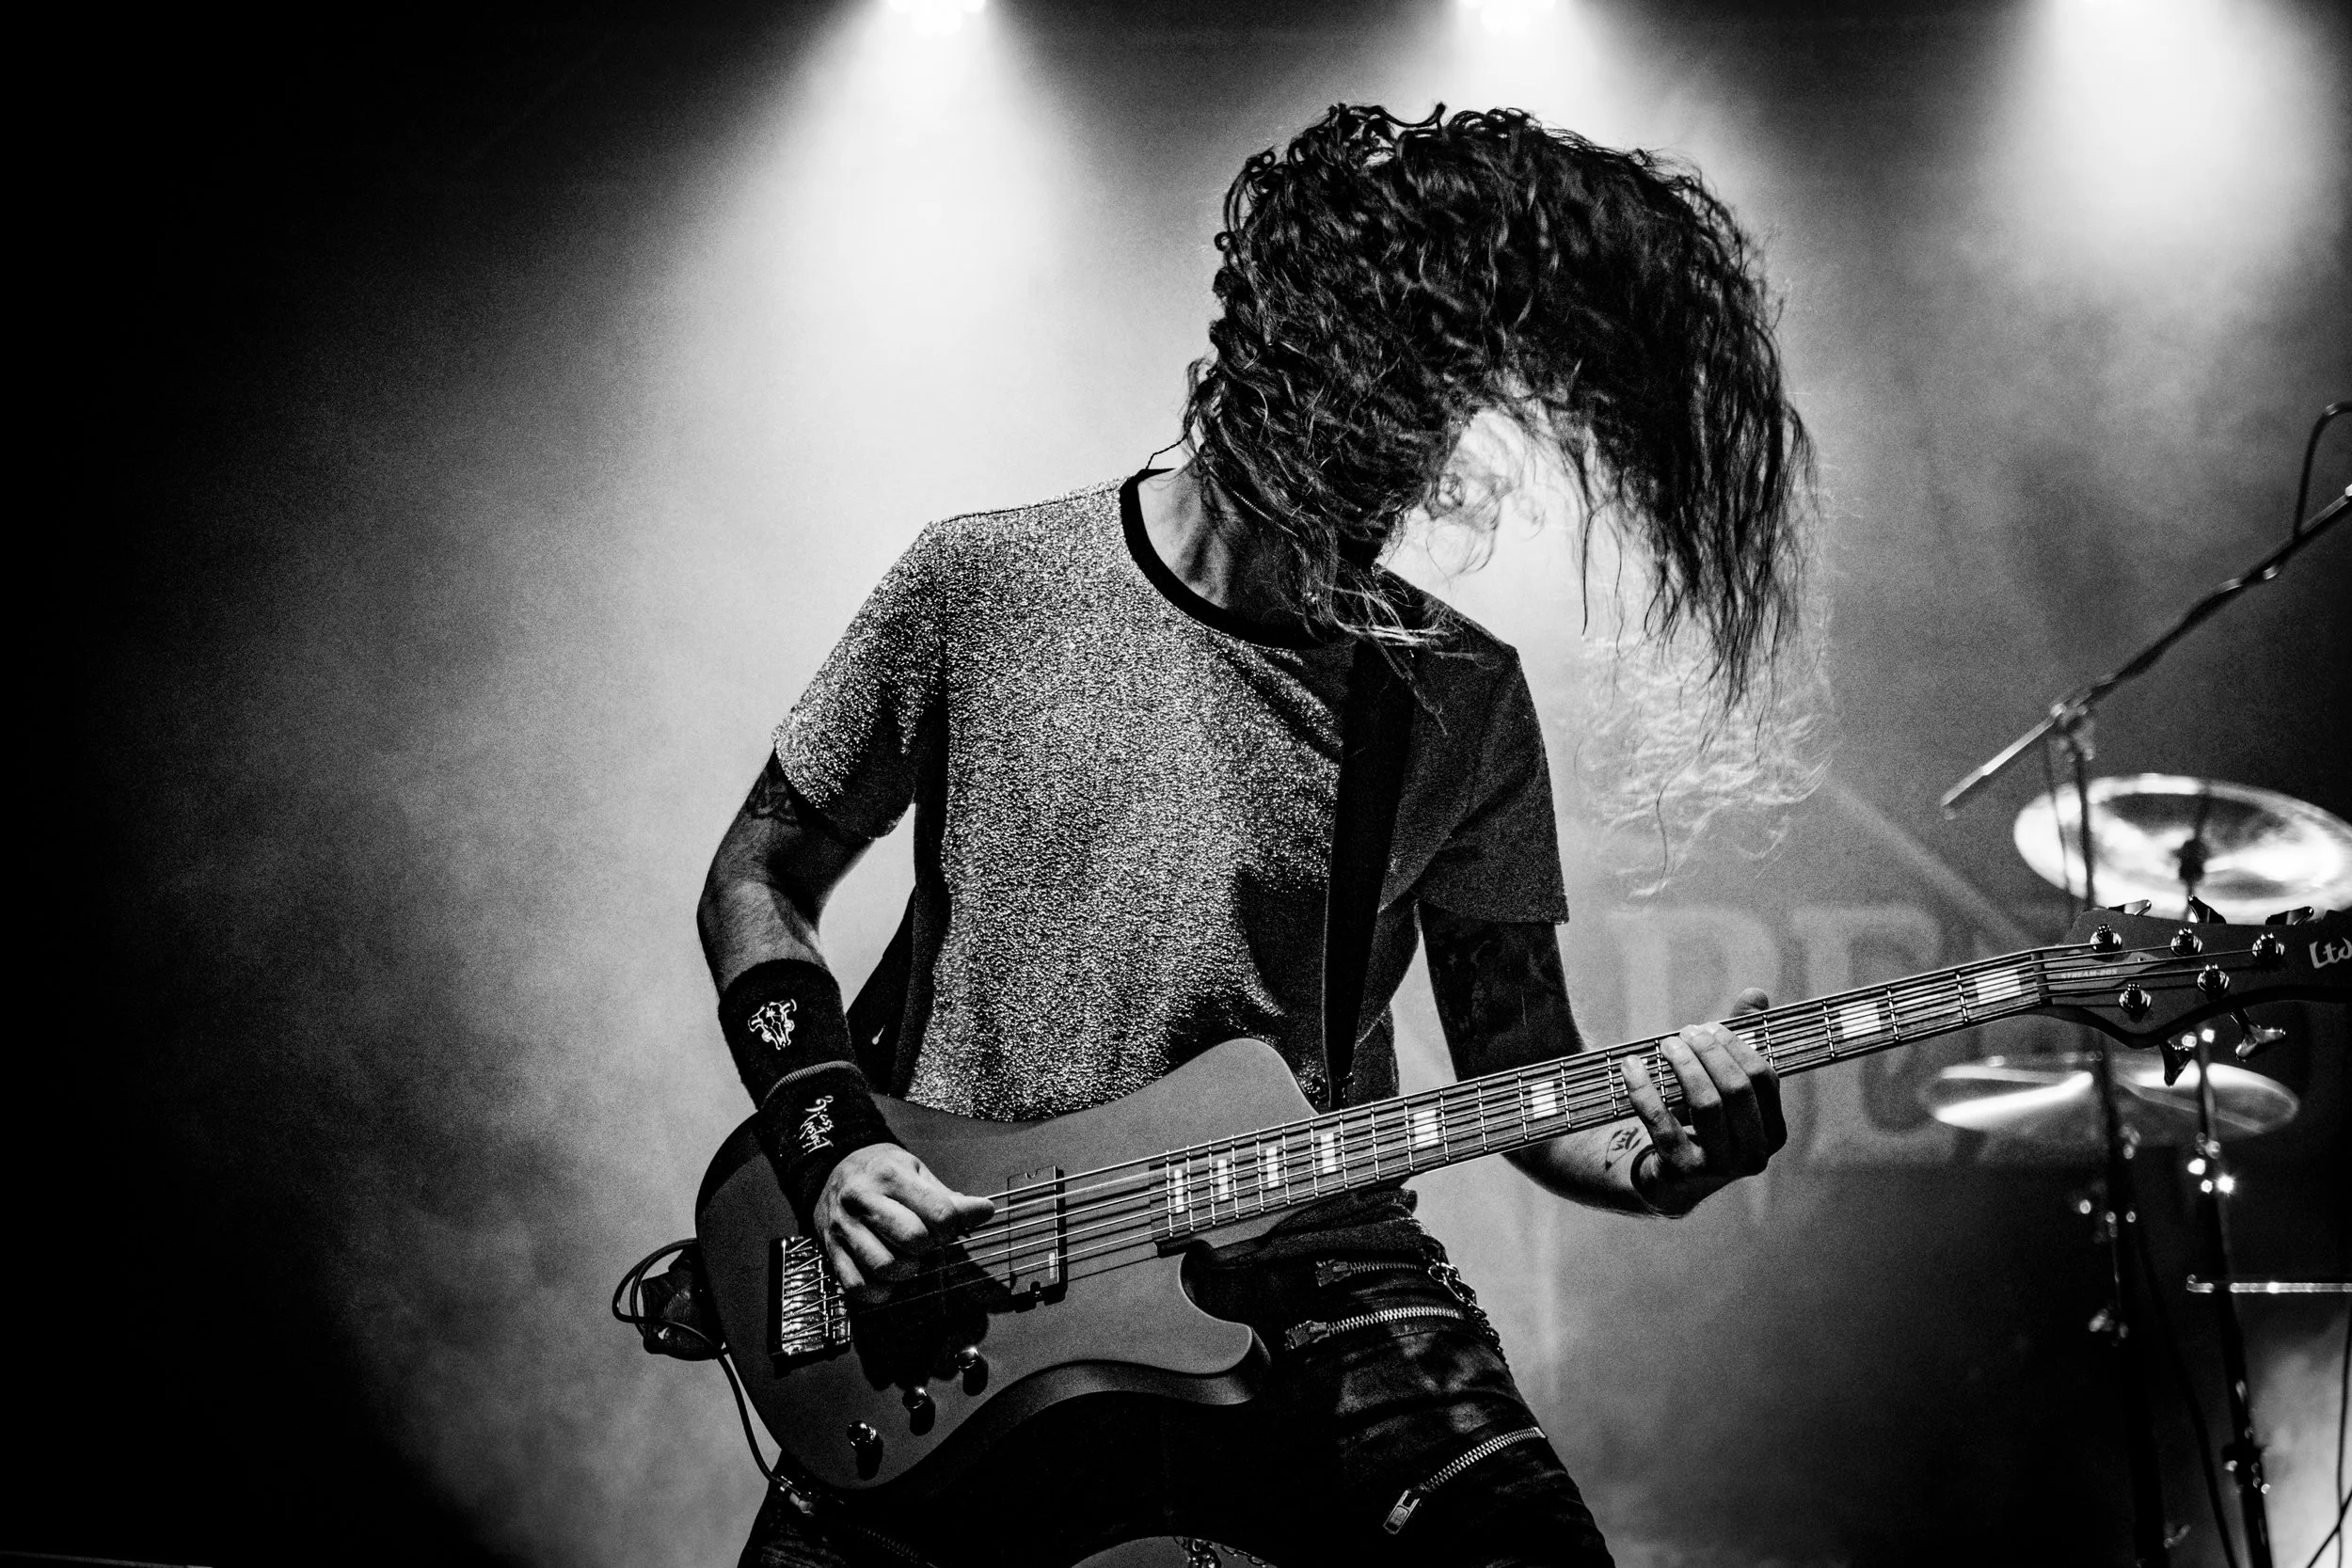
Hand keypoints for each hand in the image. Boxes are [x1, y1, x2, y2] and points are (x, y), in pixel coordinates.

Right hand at [814, 1144, 994, 1299]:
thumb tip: (985, 1211)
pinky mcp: (831, 1250)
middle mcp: (863, 1199)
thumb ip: (948, 1198)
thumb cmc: (883, 1172)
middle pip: (912, 1239)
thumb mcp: (916, 1172)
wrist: (834, 1169)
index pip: (938, 1213)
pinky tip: (887, 1279)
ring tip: (908, 1260)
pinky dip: (878, 1291)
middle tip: (927, 1243)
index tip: (948, 1227)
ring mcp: (844, 1227)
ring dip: (906, 1271)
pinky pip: (856, 1285)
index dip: (952, 1227)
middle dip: (929, 1247)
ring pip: (884, 1266)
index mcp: (890, 1175)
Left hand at [1622, 988, 1785, 1215]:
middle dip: (1709, 1053)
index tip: (1710, 1026)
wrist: (1671, 1180)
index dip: (1738, 1046)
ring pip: (1705, 1105)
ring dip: (1683, 1066)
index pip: (1765, 1078)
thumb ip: (1741, 1039)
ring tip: (1664, 1043)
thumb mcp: (1724, 1083)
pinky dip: (1644, 1089)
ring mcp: (1719, 1167)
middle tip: (1684, 1032)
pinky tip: (1630, 1066)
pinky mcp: (1681, 1171)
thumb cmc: (1703, 1121)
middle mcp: (1753, 1154)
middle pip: (1736, 1089)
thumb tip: (1756, 993)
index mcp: (1773, 1131)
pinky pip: (1661, 1122)